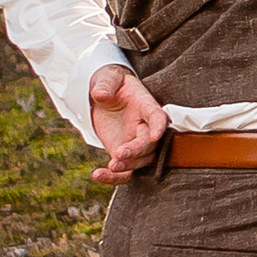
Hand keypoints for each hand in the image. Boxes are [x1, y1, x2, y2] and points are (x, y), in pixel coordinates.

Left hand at [88, 63, 169, 184]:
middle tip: (119, 154)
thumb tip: (100, 94)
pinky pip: (125, 171)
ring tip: (111, 166)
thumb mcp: (108, 78)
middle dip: (137, 151)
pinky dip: (114, 178)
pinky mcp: (125, 155)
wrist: (105, 96)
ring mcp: (136, 143)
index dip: (159, 126)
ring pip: (141, 161)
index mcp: (146, 105)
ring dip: (128, 166)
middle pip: (150, 144)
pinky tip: (97, 176)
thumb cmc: (111, 83)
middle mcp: (145, 127)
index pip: (157, 116)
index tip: (156, 135)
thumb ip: (105, 84)